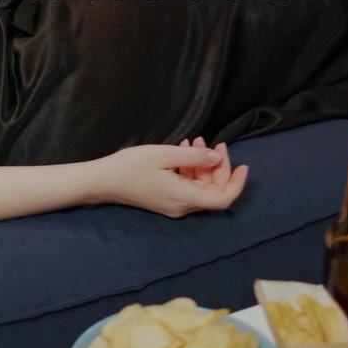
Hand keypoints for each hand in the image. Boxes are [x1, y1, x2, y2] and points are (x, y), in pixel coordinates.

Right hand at [92, 139, 249, 218]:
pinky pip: (188, 186)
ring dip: (203, 164)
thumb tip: (217, 157)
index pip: (223, 199)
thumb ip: (193, 157)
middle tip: (215, 143)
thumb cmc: (130, 166)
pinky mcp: (167, 199)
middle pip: (214, 191)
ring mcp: (174, 205)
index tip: (243, 165)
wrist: (103, 181)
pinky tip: (184, 149)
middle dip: (219, 166)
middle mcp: (183, 206)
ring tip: (196, 140)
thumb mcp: (164, 155)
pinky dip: (191, 169)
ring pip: (201, 186)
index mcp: (184, 198)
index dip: (237, 183)